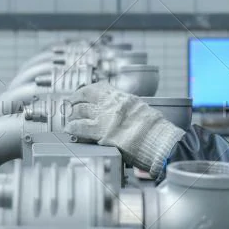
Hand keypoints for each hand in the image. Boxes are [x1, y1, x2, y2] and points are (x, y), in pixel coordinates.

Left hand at [64, 82, 184, 176]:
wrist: (159, 141)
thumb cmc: (154, 129)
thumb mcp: (139, 108)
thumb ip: (125, 106)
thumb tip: (118, 107)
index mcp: (121, 96)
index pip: (96, 88)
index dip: (84, 91)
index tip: (79, 95)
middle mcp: (111, 104)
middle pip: (84, 97)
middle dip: (74, 102)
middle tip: (70, 106)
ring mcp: (105, 118)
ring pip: (79, 111)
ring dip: (72, 115)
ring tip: (70, 119)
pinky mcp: (101, 133)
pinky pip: (80, 127)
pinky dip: (72, 128)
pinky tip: (69, 130)